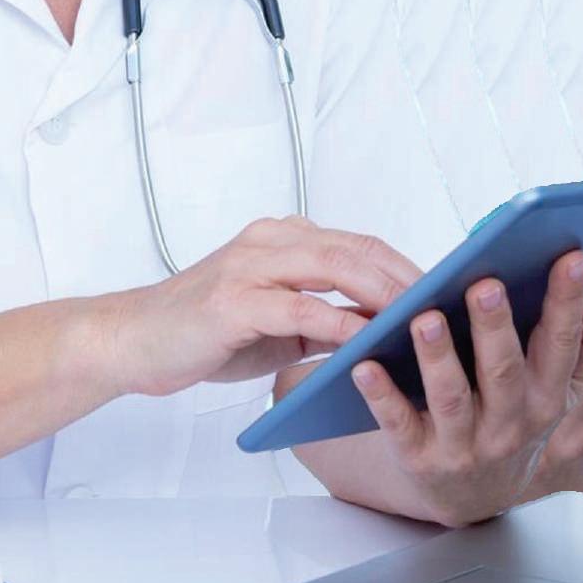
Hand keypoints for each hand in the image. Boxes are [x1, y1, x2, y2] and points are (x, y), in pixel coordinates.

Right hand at [103, 217, 421, 398]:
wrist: (133, 341)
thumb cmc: (204, 334)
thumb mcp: (278, 326)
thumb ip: (324, 320)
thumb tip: (384, 333)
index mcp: (281, 241)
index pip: (359, 244)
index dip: (406, 266)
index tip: (448, 291)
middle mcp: (268, 242)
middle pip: (355, 249)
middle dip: (407, 277)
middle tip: (449, 306)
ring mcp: (249, 267)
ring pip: (333, 267)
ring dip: (383, 293)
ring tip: (421, 319)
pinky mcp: (232, 301)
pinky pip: (298, 308)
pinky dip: (337, 322)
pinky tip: (365, 341)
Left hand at [312, 251, 582, 528]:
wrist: (466, 487)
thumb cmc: (510, 415)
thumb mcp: (555, 383)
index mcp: (552, 397)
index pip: (569, 345)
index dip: (574, 303)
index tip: (572, 257)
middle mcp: (515, 423)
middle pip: (509, 369)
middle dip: (498, 326)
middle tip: (486, 284)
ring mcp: (468, 443)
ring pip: (453, 396)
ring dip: (438, 356)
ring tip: (424, 318)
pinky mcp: (422, 456)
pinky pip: (400, 424)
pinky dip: (382, 396)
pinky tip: (365, 367)